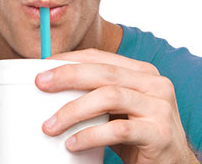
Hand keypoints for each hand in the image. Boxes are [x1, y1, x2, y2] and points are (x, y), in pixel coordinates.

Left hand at [35, 48, 199, 163]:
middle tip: (40, 83)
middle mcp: (155, 83)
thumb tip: (53, 84)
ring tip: (50, 125)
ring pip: (109, 96)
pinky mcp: (159, 133)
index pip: (101, 57)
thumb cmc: (139, 135)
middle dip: (68, 75)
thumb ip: (98, 93)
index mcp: (143, 72)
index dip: (71, 59)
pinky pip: (118, 129)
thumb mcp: (119, 108)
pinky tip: (73, 143)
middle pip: (104, 72)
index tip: (44, 65)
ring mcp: (160, 107)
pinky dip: (90, 135)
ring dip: (74, 110)